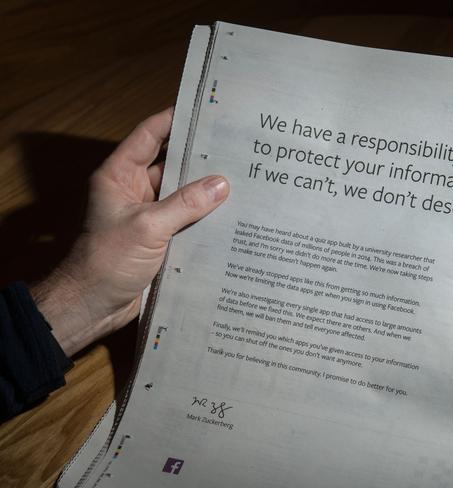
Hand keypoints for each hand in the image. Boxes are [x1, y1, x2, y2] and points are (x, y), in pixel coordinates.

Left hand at [31, 108, 228, 355]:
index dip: (173, 119)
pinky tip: (233, 213)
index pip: (149, 136)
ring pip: (183, 194)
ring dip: (207, 189)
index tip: (204, 110)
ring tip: (243, 177)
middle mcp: (135, 190)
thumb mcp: (148, 227)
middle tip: (235, 146)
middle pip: (171, 164)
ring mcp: (149, 214)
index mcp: (120, 175)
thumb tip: (223, 184)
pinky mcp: (161, 237)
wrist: (95, 305)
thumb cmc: (109, 259)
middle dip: (201, 157)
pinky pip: (188, 219)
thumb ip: (185, 204)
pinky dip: (206, 216)